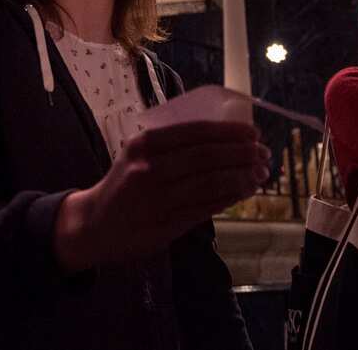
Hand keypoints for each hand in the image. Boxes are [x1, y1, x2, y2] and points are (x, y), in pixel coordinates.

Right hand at [53, 120, 269, 272]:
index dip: (229, 133)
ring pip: (210, 184)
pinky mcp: (166, 224)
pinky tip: (243, 191)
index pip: (195, 133)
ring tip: (260, 173)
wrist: (94, 224)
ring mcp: (158, 198)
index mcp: (144, 144)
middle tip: (263, 153)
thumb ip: (172, 143)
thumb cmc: (125, 182)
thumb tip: (225, 136)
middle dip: (241, 154)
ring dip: (241, 177)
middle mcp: (150, 168)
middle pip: (207, 157)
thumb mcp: (138, 152)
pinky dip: (229, 198)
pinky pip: (206, 207)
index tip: (253, 134)